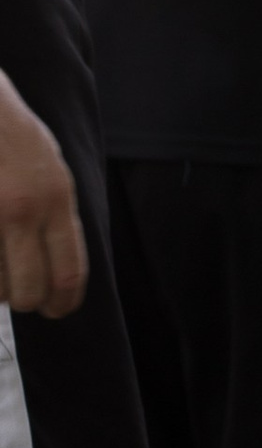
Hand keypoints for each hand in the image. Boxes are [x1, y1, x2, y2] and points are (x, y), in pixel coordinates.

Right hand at [0, 70, 86, 315]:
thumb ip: (57, 217)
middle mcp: (22, 210)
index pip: (69, 271)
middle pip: (30, 288)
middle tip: (23, 299)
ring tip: (0, 277)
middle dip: (27, 301)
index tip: (57, 310)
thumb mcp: (52, 171)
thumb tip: (61, 270)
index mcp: (55, 199)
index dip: (64, 301)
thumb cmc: (13, 136)